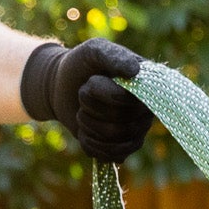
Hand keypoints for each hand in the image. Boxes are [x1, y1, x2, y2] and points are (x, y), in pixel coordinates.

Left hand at [20, 39, 151, 163]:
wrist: (63, 87)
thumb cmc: (81, 65)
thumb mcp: (94, 52)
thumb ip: (113, 56)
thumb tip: (135, 71)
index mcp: (146, 84)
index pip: (133, 103)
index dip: (107, 96)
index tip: (91, 81)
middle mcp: (146, 110)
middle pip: (122, 127)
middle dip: (93, 110)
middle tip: (83, 94)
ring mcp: (135, 131)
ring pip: (114, 143)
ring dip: (89, 126)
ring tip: (83, 111)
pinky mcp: (121, 148)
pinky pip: (109, 156)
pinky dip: (89, 144)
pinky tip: (84, 130)